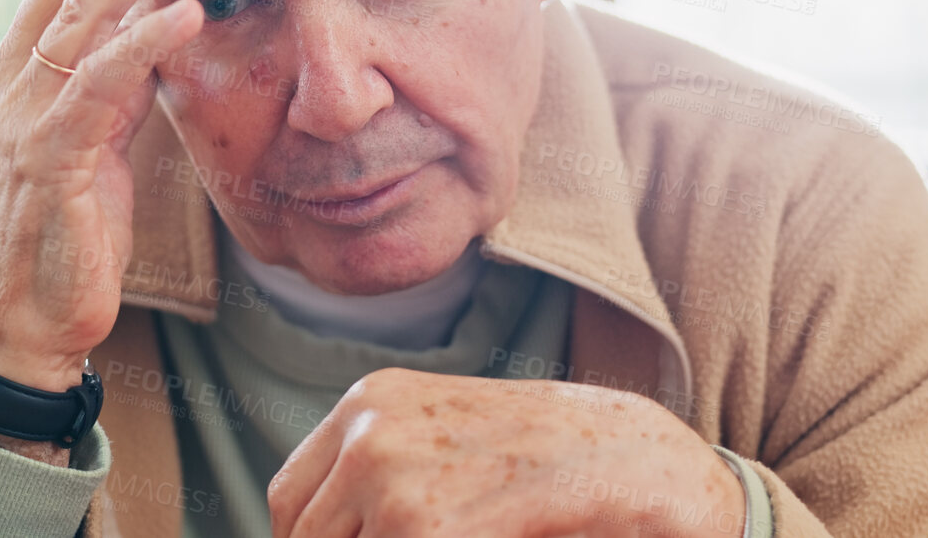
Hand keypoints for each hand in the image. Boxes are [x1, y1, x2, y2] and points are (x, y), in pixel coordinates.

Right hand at [0, 0, 204, 394]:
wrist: (30, 325)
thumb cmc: (70, 234)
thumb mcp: (100, 139)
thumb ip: (117, 82)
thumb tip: (156, 24)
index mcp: (15, 74)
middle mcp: (7, 85)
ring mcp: (21, 120)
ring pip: (80, 18)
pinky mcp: (48, 161)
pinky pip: (97, 87)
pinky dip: (142, 43)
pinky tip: (188, 13)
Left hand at [267, 368, 745, 537]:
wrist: (637, 460)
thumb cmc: (545, 457)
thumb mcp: (443, 440)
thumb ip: (377, 476)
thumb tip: (313, 530)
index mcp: (367, 403)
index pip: (289, 502)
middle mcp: (368, 432)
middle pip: (307, 537)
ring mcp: (392, 480)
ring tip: (461, 533)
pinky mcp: (427, 529)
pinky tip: (486, 537)